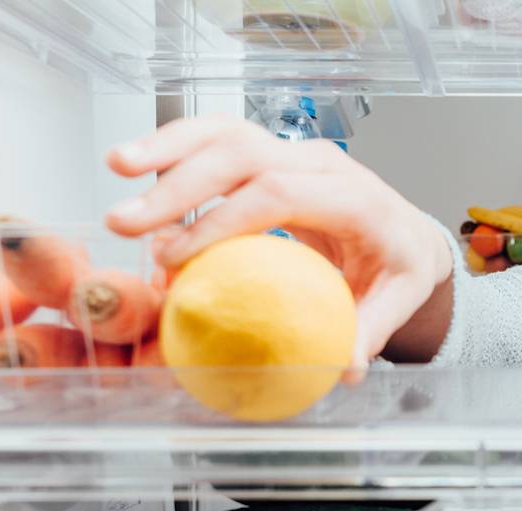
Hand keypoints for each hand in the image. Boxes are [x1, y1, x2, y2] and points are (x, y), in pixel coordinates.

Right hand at [104, 114, 453, 374]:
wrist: (405, 232)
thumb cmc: (397, 267)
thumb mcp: (397, 300)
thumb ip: (370, 330)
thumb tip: (344, 368)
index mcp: (355, 197)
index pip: (280, 194)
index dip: (223, 221)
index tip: (176, 257)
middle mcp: (322, 163)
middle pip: (244, 155)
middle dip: (179, 185)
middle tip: (127, 223)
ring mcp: (294, 152)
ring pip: (226, 132)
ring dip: (167, 147)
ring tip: (116, 166)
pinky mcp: (272, 154)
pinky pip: (219, 139)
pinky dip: (175, 146)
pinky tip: (133, 163)